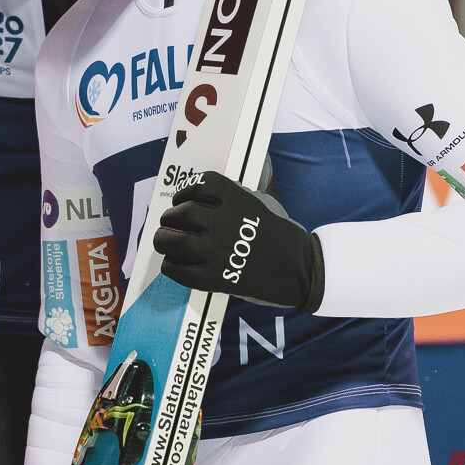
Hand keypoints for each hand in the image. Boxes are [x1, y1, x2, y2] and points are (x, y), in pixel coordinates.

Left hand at [153, 170, 323, 311]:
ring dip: (163, 240)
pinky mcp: (216, 278)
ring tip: (165, 243)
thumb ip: (233, 195)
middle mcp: (223, 222)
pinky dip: (170, 266)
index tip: (182, 200)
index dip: (183, 192)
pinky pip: (179, 270)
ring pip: (173, 241)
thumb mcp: (260, 202)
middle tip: (169, 225)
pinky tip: (173, 264)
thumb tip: (201, 193)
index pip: (198, 186)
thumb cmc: (279, 234)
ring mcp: (218, 251)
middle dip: (169, 219)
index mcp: (235, 200)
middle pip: (179, 214)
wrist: (301, 269)